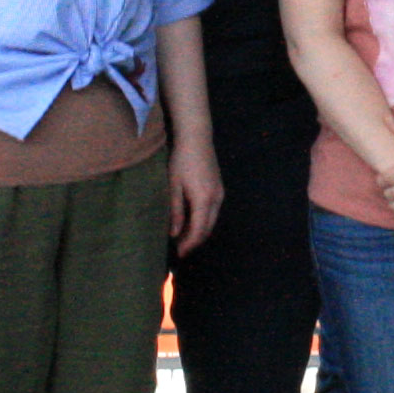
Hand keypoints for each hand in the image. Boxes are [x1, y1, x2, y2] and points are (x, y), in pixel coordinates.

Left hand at [168, 134, 223, 256]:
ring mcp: (220, 193)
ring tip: (184, 238)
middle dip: (195, 241)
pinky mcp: (219, 188)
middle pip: (208, 228)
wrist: (197, 138)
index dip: (189, 244)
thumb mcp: (173, 186)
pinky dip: (204, 221)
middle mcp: (216, 199)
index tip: (179, 254)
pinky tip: (193, 222)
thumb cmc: (181, 160)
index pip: (198, 230)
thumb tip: (175, 233)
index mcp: (203, 199)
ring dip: (200, 232)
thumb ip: (176, 211)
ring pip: (212, 221)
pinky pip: (213, 212)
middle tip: (180, 250)